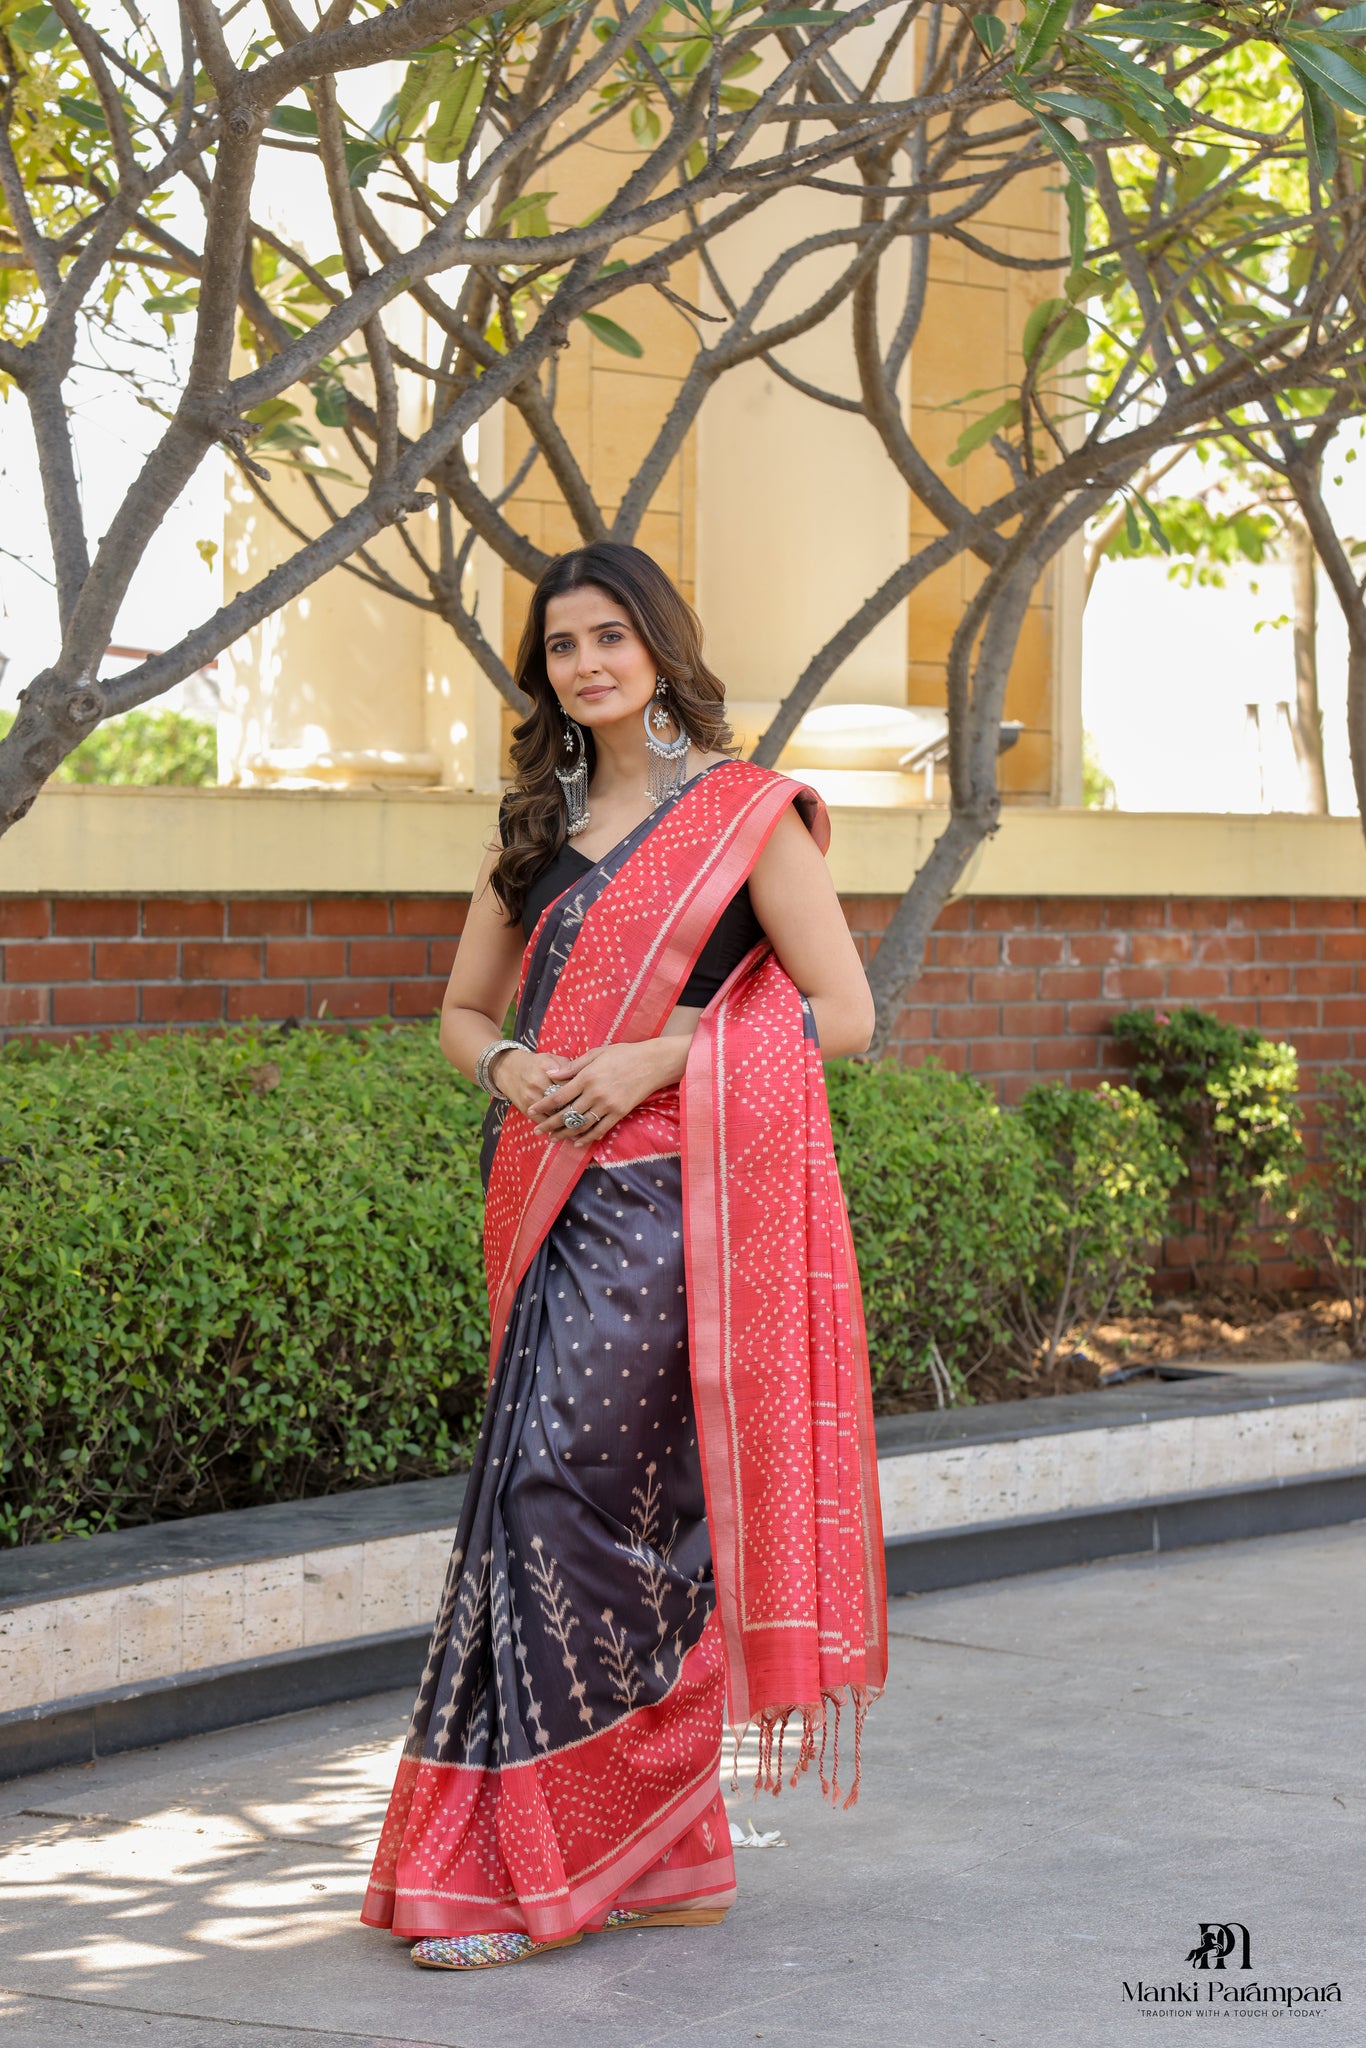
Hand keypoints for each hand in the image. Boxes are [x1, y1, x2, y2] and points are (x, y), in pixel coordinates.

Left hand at [522, 1038, 688, 1148]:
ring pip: (581, 1125)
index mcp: (586, 1077)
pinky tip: (576, 1142)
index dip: (542, 1105)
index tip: (530, 1111)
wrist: (653, 1063)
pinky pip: (600, 1129)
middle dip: (549, 1124)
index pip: (558, 1096)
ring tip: (553, 1139)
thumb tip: (551, 1074)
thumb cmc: (623, 1054)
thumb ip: (572, 1066)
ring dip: (565, 1134)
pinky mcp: (619, 1113)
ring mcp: (608, 1105)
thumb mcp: (596, 1053)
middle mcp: (595, 1094)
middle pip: (566, 1114)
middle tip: (537, 1131)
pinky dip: (587, 1138)